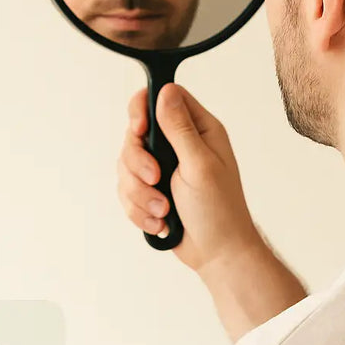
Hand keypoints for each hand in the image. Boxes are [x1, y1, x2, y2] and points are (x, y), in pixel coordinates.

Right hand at [116, 83, 263, 274]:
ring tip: (164, 210)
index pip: (161, 98)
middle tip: (156, 180)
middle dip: (138, 164)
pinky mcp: (150, 190)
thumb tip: (166, 91)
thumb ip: (180, 129)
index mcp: (198, 130)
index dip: (142, 111)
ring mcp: (162, 167)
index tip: (140, 131)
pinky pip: (125, 191)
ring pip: (125, 166)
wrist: (216, 253)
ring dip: (140, 194)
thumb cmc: (219, 211)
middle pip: (135, 134)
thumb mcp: (200, 165)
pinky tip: (160, 221)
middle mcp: (179, 144)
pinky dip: (138, 209)